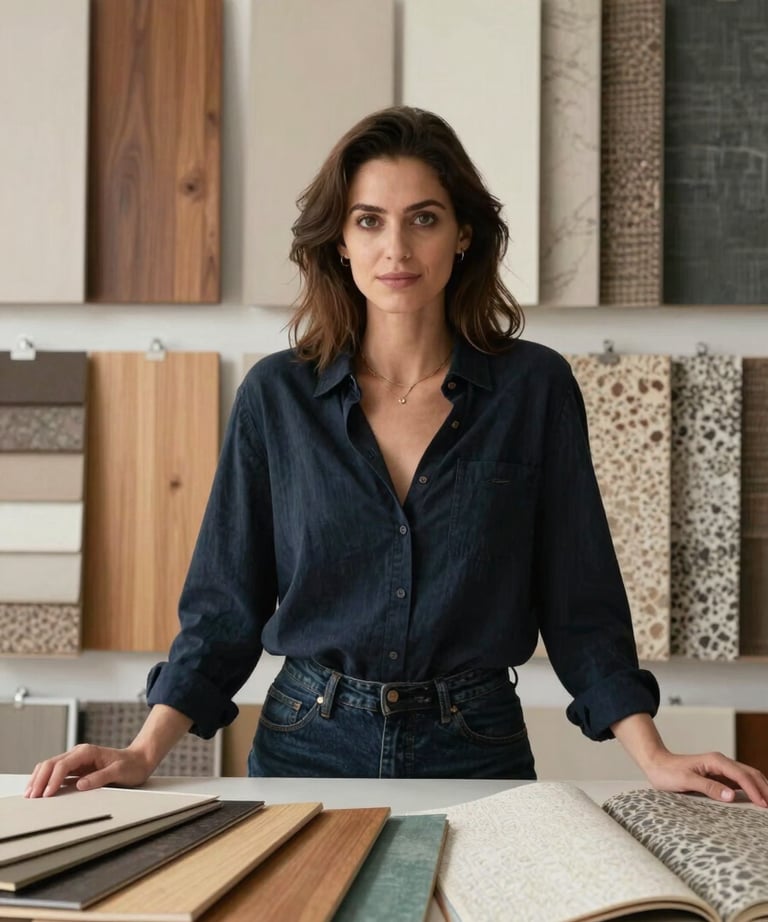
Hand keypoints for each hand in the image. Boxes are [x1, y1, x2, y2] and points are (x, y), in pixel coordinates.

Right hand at [25, 744, 152, 797]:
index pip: (63, 765)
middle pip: (51, 764)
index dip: (52, 780)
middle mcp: (79, 754)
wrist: (139, 760)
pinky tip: (41, 790)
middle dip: (39, 779)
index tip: (47, 795)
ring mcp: (76, 761)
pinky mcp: (76, 768)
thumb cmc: (131, 765)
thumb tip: (80, 785)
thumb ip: (100, 777)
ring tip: (31, 794)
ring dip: (39, 779)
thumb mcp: (119, 772)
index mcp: (87, 752)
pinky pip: (56, 773)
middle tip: (31, 797)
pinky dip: (46, 780)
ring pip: (50, 767)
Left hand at [643, 749, 767, 807]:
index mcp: (715, 761)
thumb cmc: (667, 772)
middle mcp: (721, 762)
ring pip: (747, 777)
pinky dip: (751, 790)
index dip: (754, 790)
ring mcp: (721, 769)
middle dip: (765, 788)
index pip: (741, 776)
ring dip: (760, 788)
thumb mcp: (686, 780)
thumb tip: (731, 796)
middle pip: (750, 774)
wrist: (656, 764)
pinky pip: (739, 782)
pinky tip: (757, 800)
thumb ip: (708, 787)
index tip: (764, 805)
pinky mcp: (718, 776)